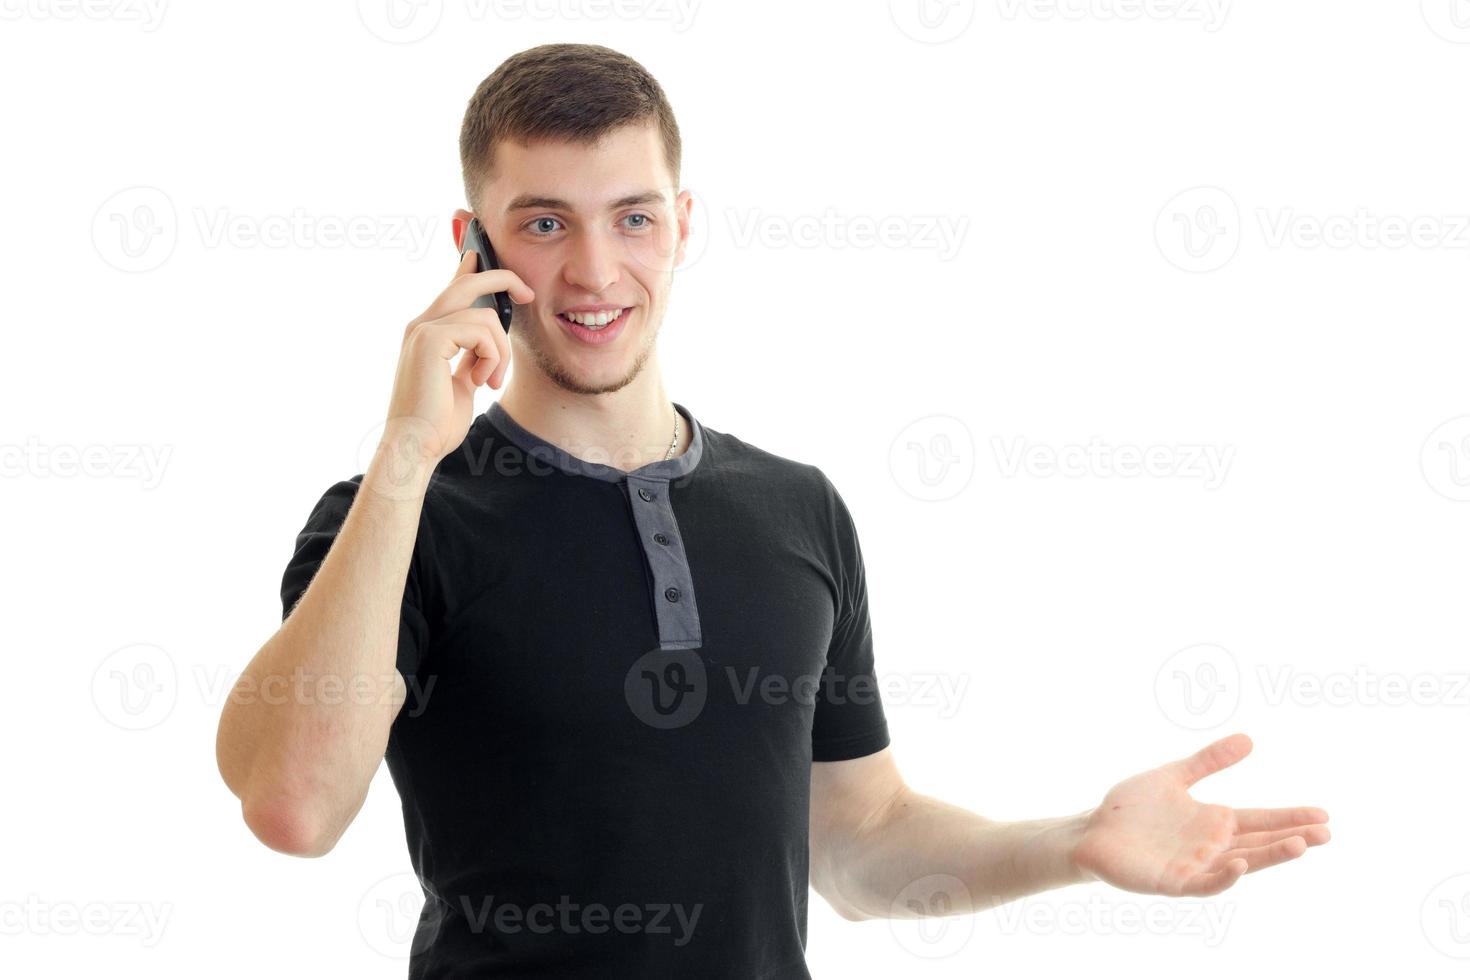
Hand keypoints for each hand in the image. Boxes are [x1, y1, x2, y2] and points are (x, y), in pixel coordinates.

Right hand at [383, 248, 533, 466]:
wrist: (415, 446)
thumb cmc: (437, 423)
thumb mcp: (461, 382)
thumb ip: (470, 356)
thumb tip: (488, 339)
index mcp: (427, 332)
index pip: (453, 288)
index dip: (469, 265)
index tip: (481, 249)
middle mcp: (421, 324)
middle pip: (468, 281)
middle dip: (502, 279)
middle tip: (528, 294)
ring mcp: (423, 329)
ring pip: (484, 315)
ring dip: (501, 351)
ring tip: (490, 380)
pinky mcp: (430, 339)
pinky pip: (481, 330)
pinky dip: (493, 357)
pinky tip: (482, 382)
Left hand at [1071, 733, 1329, 896]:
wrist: (1092, 831)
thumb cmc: (1131, 808)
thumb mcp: (1174, 776)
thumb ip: (1209, 760)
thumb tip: (1250, 739)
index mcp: (1215, 821)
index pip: (1261, 819)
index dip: (1290, 817)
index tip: (1324, 815)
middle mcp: (1212, 846)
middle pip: (1260, 843)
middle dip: (1292, 838)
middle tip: (1326, 834)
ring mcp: (1195, 865)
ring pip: (1241, 863)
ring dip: (1269, 857)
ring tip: (1299, 845)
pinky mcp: (1173, 882)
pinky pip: (1204, 883)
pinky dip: (1223, 876)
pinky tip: (1240, 863)